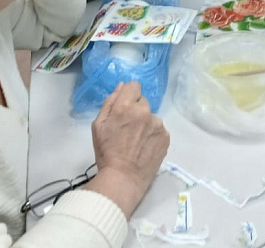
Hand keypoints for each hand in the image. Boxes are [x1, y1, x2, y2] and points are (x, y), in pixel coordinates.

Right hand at [88, 82, 169, 217]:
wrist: (123, 178)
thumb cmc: (106, 152)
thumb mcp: (98, 125)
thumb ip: (110, 102)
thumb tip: (122, 86)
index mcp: (125, 106)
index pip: (134, 86)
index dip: (129, 95)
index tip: (126, 107)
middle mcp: (144, 111)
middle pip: (143, 102)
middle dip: (136, 111)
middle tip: (129, 129)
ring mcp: (157, 124)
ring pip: (151, 117)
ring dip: (146, 124)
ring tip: (137, 141)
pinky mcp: (166, 136)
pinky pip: (159, 130)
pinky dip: (153, 135)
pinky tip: (145, 147)